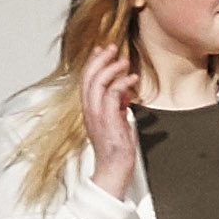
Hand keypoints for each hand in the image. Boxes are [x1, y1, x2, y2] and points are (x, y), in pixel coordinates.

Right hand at [79, 41, 141, 197]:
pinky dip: (122, 84)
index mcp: (90, 110)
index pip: (87, 80)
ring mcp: (97, 115)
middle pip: (89, 77)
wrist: (113, 170)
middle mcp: (90, 110)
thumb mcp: (118, 123)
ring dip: (111, 68)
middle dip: (100, 59)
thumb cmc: (116, 150)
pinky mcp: (108, 120)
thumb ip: (119, 108)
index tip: (101, 50)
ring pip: (97, 83)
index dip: (93, 63)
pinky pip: (112, 95)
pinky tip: (132, 79)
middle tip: (112, 48)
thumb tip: (125, 95)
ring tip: (123, 61)